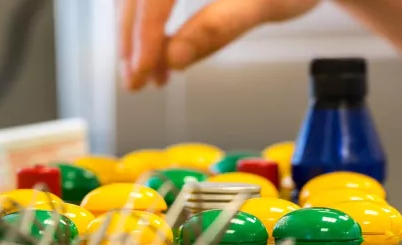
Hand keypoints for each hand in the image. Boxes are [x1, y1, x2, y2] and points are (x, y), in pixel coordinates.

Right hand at [120, 0, 321, 89]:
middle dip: (132, 36)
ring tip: (150, 73)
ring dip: (136, 32)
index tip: (143, 71)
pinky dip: (150, 20)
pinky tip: (159, 50)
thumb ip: (219, 27)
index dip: (144, 33)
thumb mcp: (269, 2)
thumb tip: (173, 58)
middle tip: (135, 80)